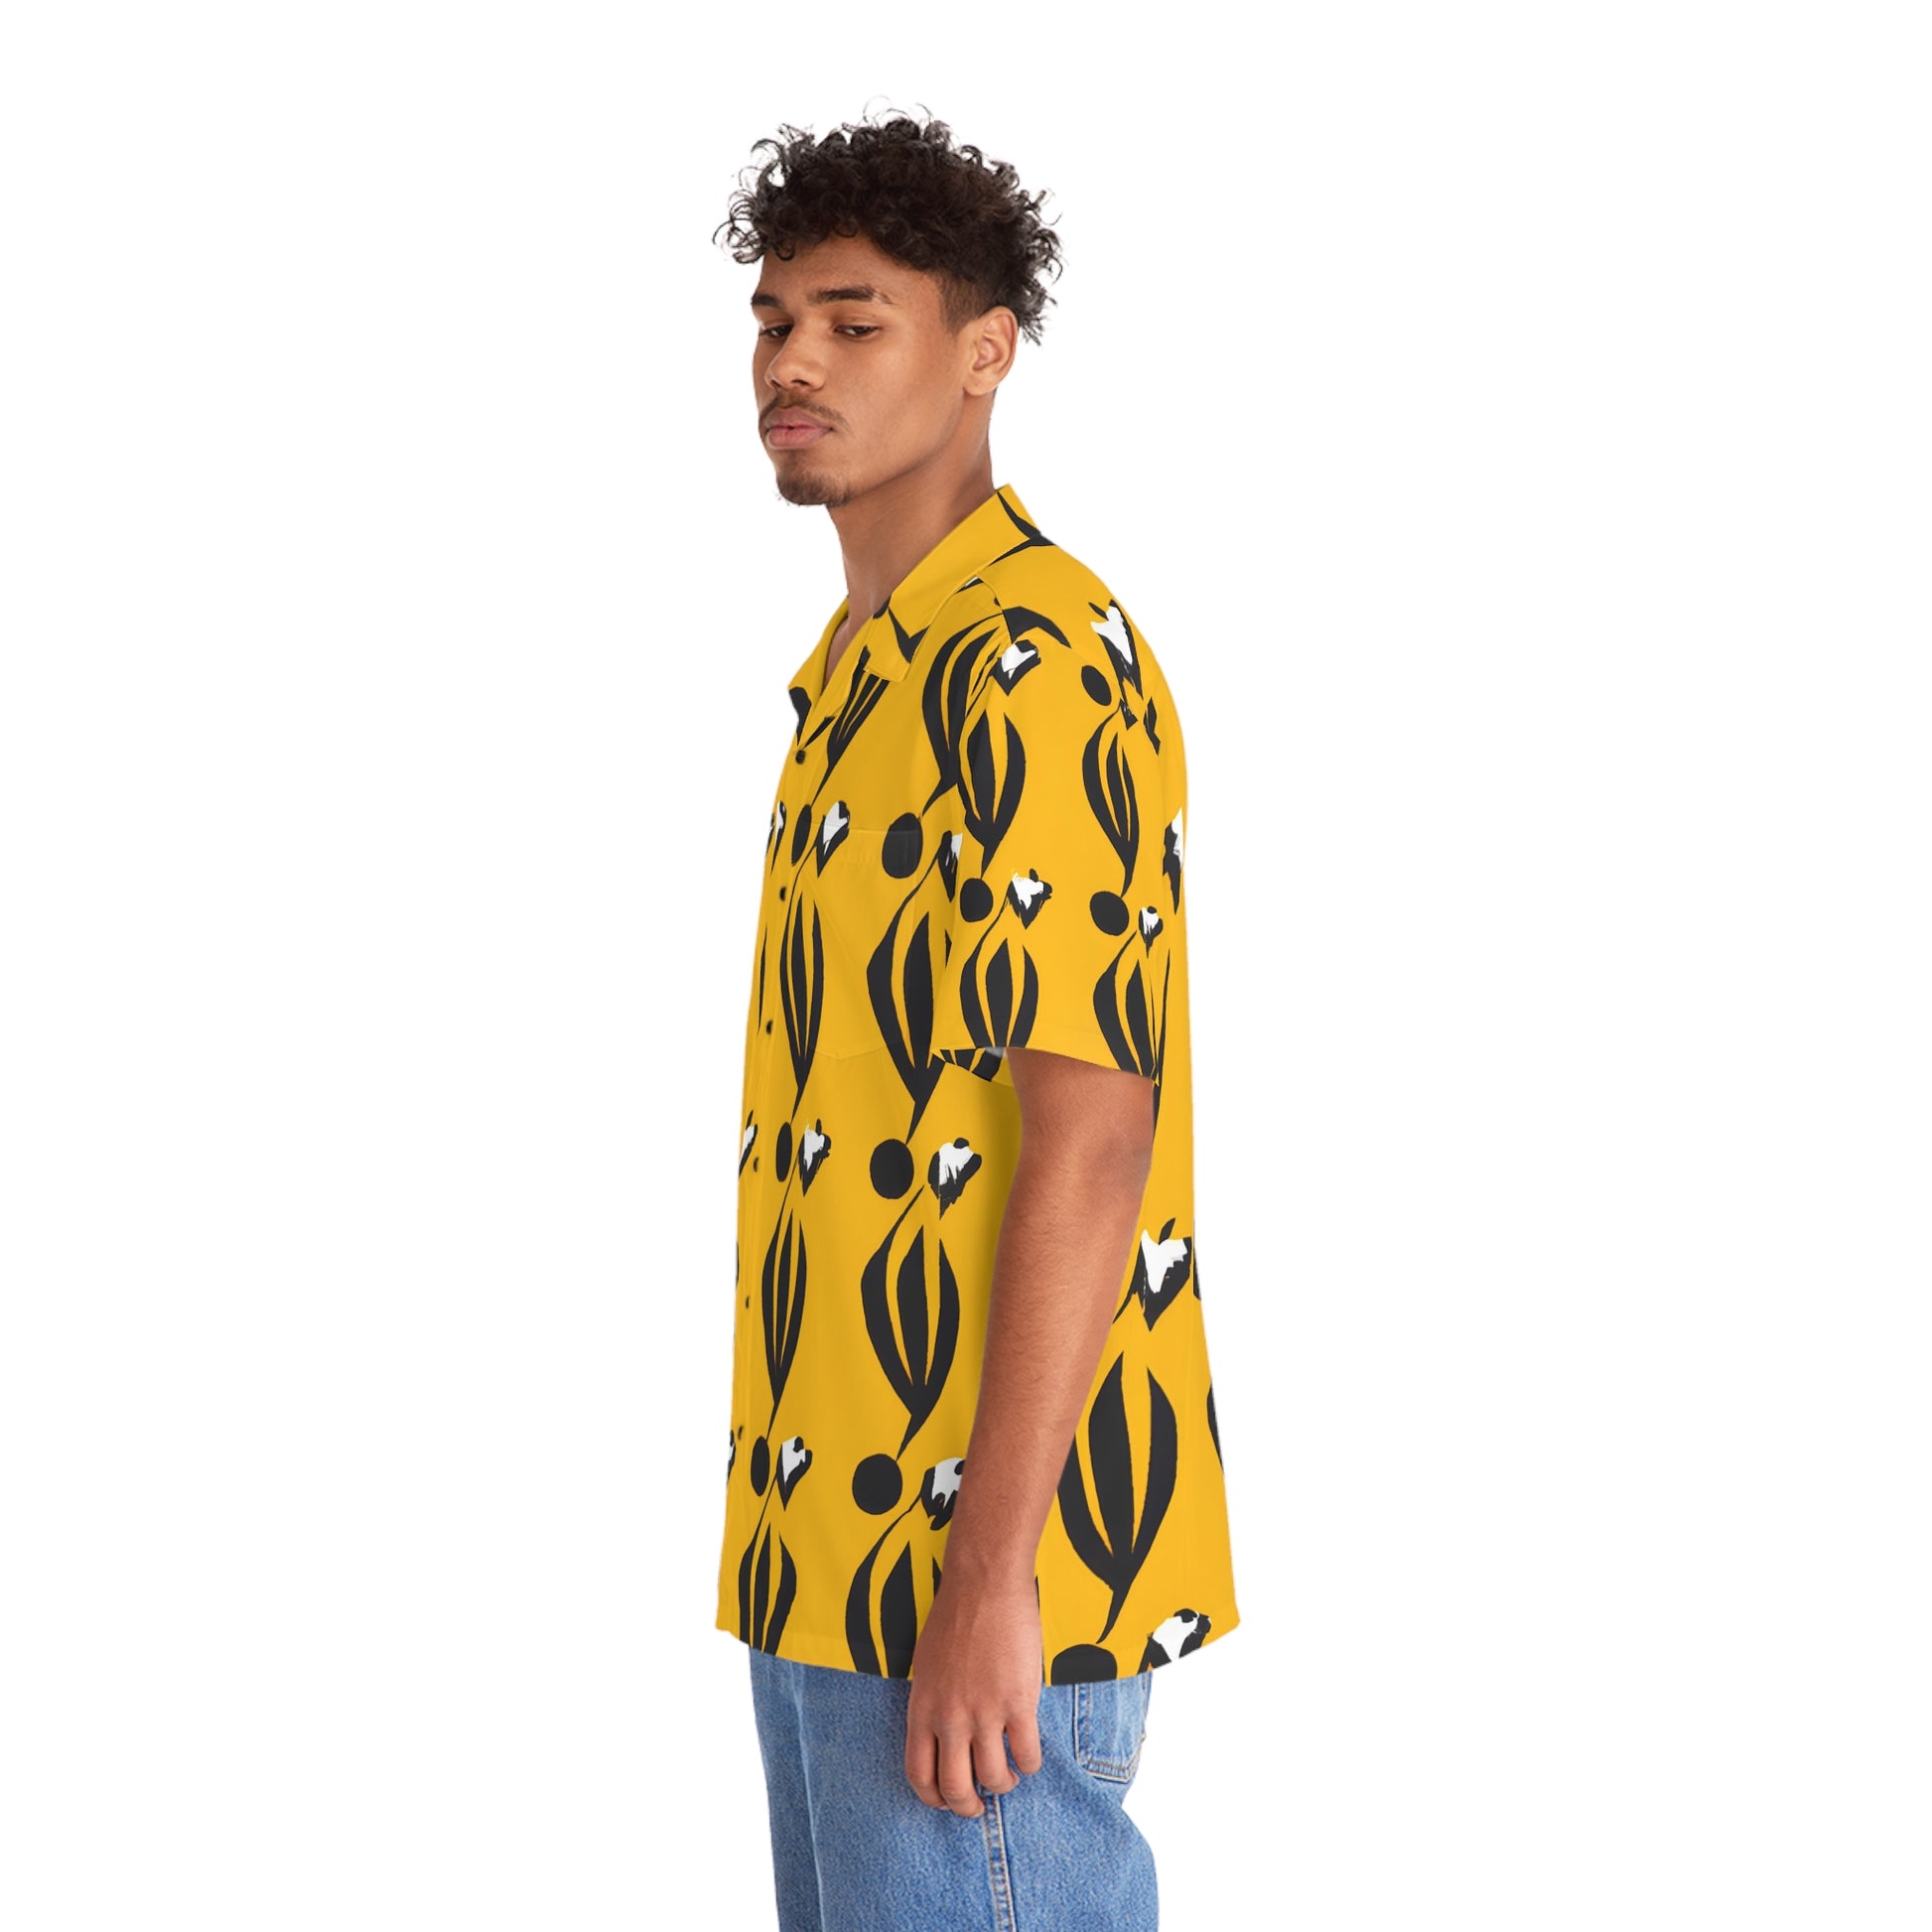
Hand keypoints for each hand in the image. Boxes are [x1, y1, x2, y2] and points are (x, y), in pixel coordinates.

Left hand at [903, 1565, 1045, 1817]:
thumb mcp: (925, 1665)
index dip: (934, 1798)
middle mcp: (949, 1718)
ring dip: (1003, 1784)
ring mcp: (984, 1712)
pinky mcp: (1018, 1703)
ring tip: (1008, 1775)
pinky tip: (1029, 1754)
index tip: (946, 1800)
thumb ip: (931, 1703)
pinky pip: (1028, 1755)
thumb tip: (941, 1733)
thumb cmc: (954, 1617)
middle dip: (968, 1807)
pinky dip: (1030, 1765)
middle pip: (955, 1789)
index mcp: (922, 1708)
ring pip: (993, 1778)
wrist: (984, 1583)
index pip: (919, 1774)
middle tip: (979, 1805)